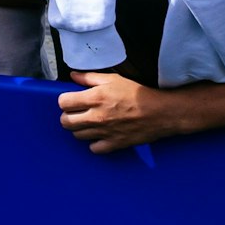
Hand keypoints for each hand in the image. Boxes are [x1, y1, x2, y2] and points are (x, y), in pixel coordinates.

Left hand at [57, 71, 186, 153]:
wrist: (161, 112)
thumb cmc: (138, 93)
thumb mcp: (113, 79)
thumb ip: (90, 78)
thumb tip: (73, 76)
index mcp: (95, 98)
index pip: (63, 103)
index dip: (65, 101)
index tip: (72, 100)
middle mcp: (96, 117)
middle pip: (66, 122)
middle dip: (68, 116)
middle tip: (78, 113)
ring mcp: (104, 132)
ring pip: (77, 135)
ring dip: (80, 129)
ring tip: (90, 122)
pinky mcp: (115, 144)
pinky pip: (94, 148)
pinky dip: (94, 143)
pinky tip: (100, 135)